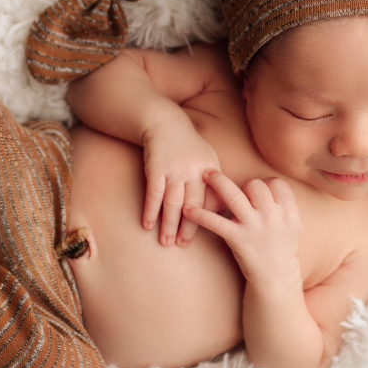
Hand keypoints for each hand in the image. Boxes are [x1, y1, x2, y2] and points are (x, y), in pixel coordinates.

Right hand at [142, 123, 221, 245]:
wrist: (166, 124)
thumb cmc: (189, 146)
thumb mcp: (207, 160)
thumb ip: (213, 184)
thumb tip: (221, 210)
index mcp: (210, 170)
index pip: (211, 200)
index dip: (208, 219)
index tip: (205, 234)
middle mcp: (193, 170)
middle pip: (193, 205)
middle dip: (188, 227)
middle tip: (183, 244)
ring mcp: (174, 169)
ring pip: (172, 202)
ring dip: (168, 224)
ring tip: (166, 242)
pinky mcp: (156, 168)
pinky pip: (153, 194)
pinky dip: (151, 210)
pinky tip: (147, 224)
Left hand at [183, 170, 302, 290]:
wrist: (276, 278)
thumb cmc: (281, 249)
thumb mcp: (292, 226)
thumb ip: (282, 206)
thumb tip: (265, 185)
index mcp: (289, 212)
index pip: (276, 183)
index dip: (266, 183)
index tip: (258, 189)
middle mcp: (273, 216)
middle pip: (256, 185)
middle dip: (245, 185)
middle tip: (236, 192)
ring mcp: (255, 227)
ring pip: (235, 195)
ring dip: (218, 182)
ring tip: (205, 174)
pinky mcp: (238, 239)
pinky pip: (216, 222)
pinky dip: (200, 215)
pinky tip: (188, 210)